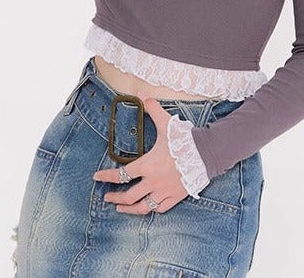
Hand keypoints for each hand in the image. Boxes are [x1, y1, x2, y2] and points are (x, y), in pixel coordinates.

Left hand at [92, 97, 187, 213]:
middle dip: (115, 198)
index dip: (106, 177)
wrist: (206, 153)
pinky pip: (161, 209)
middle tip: (106, 197)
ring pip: (143, 207)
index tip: (97, 178)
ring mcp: (165, 191)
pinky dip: (151, 209)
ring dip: (129, 209)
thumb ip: (152, 108)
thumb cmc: (184, 139)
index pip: (121, 174)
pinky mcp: (176, 197)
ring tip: (120, 209)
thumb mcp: (165, 122)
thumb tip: (142, 94)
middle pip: (129, 196)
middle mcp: (153, 181)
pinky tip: (146, 208)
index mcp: (147, 165)